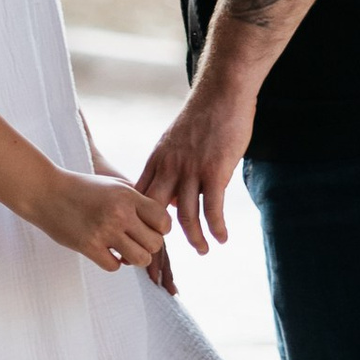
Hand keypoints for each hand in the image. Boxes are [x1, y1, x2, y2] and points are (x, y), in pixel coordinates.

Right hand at [30, 166, 172, 275]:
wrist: (46, 192)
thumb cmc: (82, 188)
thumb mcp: (114, 185)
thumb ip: (138, 199)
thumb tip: (161, 221)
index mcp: (128, 195)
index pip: (163, 220)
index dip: (161, 228)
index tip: (150, 228)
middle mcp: (119, 213)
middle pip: (155, 243)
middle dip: (149, 246)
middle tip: (136, 241)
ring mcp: (104, 231)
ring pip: (140, 259)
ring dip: (135, 258)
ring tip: (125, 249)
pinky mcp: (89, 246)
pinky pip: (115, 266)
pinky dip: (113, 262)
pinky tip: (106, 252)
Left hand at [138, 80, 255, 254]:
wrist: (222, 92)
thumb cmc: (202, 117)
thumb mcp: (174, 142)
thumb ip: (169, 170)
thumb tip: (171, 200)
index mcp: (156, 162)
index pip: (140, 202)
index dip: (137, 228)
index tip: (137, 248)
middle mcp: (168, 169)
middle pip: (154, 216)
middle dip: (154, 244)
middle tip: (158, 267)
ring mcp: (191, 171)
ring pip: (186, 218)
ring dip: (196, 239)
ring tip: (203, 250)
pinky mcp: (214, 171)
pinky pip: (213, 209)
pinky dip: (217, 228)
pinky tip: (222, 237)